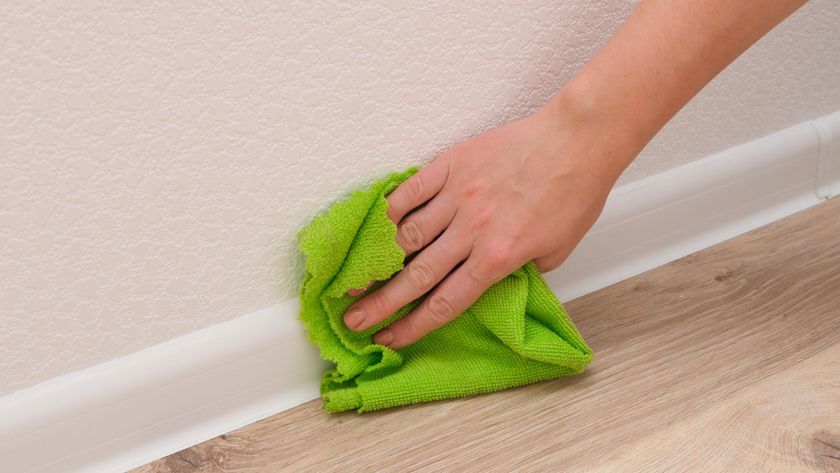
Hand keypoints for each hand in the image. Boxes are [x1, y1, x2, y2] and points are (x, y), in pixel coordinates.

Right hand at [343, 93, 622, 348]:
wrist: (577, 140)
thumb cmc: (574, 195)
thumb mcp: (556, 251)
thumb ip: (519, 271)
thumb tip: (491, 278)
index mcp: (498, 258)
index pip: (446, 301)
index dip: (414, 325)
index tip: (390, 338)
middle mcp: (472, 231)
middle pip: (417, 275)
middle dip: (382, 303)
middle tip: (354, 319)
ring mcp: (459, 195)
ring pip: (407, 234)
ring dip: (376, 260)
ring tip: (352, 278)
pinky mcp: (452, 164)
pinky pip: (411, 190)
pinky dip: (390, 210)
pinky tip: (374, 227)